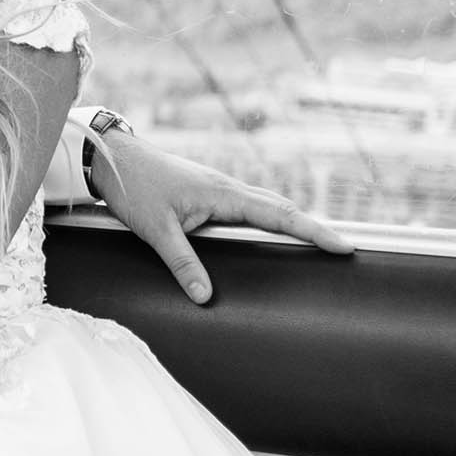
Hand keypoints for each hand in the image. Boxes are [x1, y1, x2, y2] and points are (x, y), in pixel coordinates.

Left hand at [88, 129, 352, 304]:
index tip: (343, 245)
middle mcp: (228, 187)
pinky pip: (251, 204)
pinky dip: (272, 215)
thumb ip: (182, 263)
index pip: (279, 215)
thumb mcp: (155, 231)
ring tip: (319, 240)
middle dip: (313, 226)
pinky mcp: (210, 191)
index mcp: (224, 194)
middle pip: (282, 208)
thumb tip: (205, 297)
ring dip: (294, 220)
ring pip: (268, 204)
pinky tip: (273, 227)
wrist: (112, 159)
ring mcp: (220, 187)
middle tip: (343, 247)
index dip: (313, 231)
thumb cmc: (134, 188)